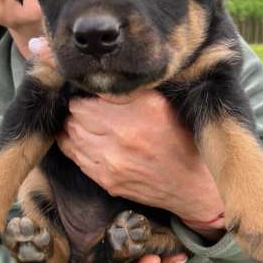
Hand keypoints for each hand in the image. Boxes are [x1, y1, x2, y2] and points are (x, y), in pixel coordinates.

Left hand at [29, 36, 225, 235]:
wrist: (192, 186)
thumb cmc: (181, 140)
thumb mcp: (164, 105)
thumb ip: (132, 90)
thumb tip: (99, 76)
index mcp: (143, 111)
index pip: (93, 93)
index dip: (88, 91)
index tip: (91, 93)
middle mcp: (125, 135)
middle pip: (77, 113)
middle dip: (79, 108)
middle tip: (88, 107)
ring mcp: (113, 161)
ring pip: (71, 133)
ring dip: (74, 126)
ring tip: (86, 123)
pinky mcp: (106, 180)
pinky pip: (74, 155)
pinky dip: (74, 144)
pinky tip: (85, 140)